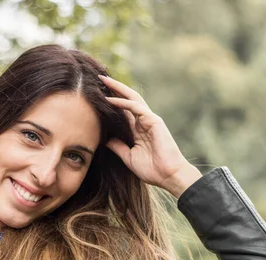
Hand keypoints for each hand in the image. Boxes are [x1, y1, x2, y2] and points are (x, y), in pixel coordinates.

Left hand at [100, 75, 201, 197]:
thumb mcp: (128, 157)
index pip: (124, 110)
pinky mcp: (154, 121)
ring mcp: (150, 120)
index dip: (112, 101)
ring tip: (103, 80)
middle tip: (99, 78)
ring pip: (132, 98)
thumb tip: (105, 140)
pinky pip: (136, 107)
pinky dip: (123, 102)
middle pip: (128, 98)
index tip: (97, 94)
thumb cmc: (152, 169)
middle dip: (115, 88)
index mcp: (138, 130)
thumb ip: (118, 147)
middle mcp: (144, 121)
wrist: (168, 176)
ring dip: (117, 88)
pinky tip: (110, 99)